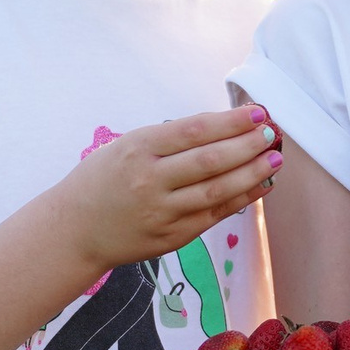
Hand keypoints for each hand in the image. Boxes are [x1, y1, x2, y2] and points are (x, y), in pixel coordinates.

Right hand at [53, 106, 281, 275]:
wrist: (74, 230)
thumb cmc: (101, 180)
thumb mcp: (127, 146)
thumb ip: (169, 140)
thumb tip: (223, 127)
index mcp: (138, 149)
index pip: (195, 131)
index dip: (231, 121)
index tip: (257, 112)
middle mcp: (150, 181)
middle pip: (211, 160)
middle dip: (248, 145)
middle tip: (273, 133)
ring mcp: (162, 213)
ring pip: (217, 190)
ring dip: (252, 173)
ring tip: (275, 159)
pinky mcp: (171, 238)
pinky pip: (213, 215)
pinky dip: (240, 199)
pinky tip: (259, 186)